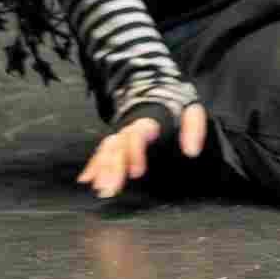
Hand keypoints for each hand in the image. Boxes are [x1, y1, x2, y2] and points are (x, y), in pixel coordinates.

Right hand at [78, 104, 206, 200]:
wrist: (160, 90)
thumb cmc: (176, 105)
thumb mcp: (191, 110)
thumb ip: (193, 128)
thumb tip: (192, 151)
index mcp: (147, 121)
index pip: (136, 136)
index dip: (134, 154)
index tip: (136, 172)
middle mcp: (130, 127)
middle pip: (117, 147)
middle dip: (112, 168)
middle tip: (110, 189)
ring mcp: (121, 133)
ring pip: (107, 149)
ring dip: (101, 169)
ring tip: (100, 188)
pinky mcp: (117, 139)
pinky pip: (101, 150)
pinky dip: (93, 164)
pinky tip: (86, 179)